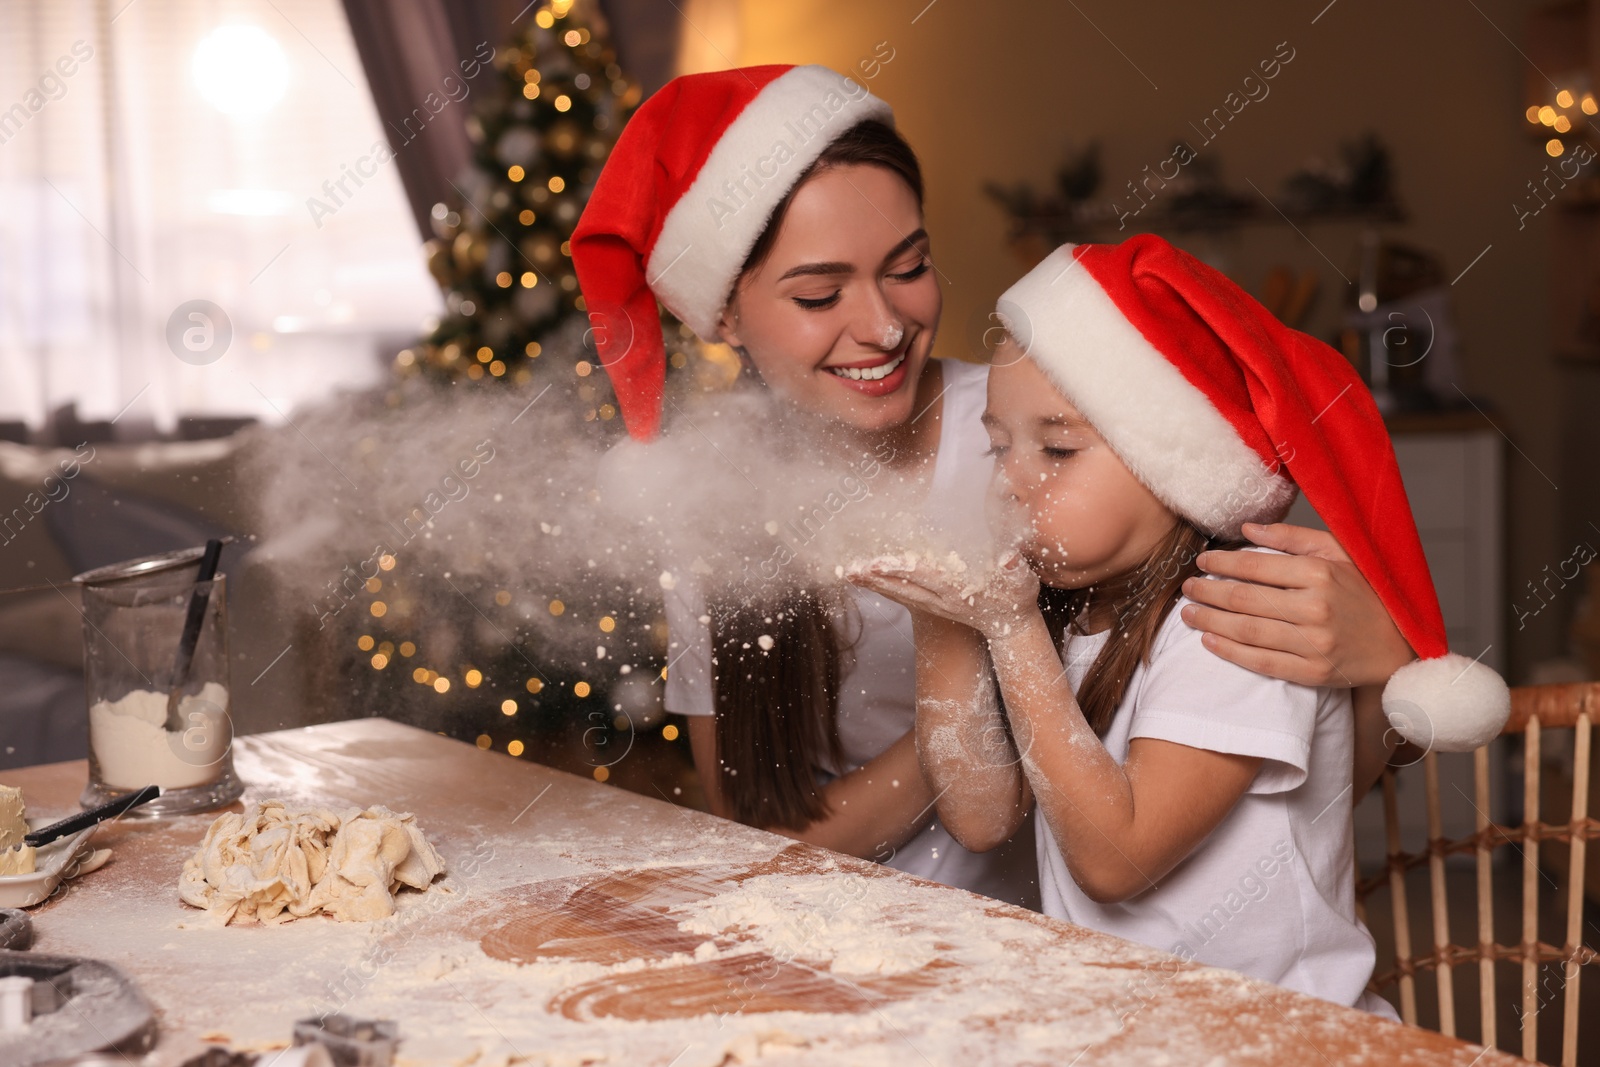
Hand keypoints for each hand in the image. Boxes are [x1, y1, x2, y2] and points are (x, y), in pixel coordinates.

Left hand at [847, 548, 1039, 639]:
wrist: (1011, 626)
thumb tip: (1008, 558)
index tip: (877, 562)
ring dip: (872, 583)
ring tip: (847, 572)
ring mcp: (933, 604)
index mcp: (959, 590)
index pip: (924, 576)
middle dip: (875, 578)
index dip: (901, 568)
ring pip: (897, 592)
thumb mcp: (1023, 583)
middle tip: (848, 569)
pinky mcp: (930, 604)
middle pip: (902, 587)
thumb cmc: (1017, 598)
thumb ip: (1016, 569)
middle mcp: (940, 600)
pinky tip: (865, 578)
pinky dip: (881, 586)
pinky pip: (901, 595)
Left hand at [1178, 522, 1415, 687]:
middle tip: (1187, 587)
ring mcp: (1314, 644)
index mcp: (1321, 574)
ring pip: (1247, 631)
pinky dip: (1230, 652)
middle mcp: (1315, 609)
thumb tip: (1248, 529)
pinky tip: (1209, 642)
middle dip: (1208, 592)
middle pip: (1245, 599)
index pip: (1256, 567)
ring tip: (1188, 614)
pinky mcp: (1313, 673)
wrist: (1398, 645)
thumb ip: (1293, 538)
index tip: (1203, 562)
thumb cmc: (1365, 593)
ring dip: (1210, 622)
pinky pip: (1261, 663)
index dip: (1222, 564)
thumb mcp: (1340, 553)